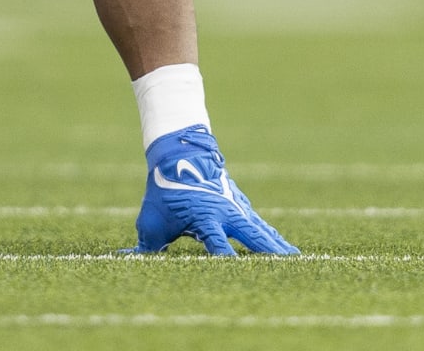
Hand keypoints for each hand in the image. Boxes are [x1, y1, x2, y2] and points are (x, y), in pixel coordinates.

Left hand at [130, 125, 296, 255]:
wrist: (180, 151)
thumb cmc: (164, 188)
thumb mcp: (152, 219)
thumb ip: (147, 244)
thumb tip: (128, 260)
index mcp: (205, 217)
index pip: (216, 244)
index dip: (225, 259)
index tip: (236, 272)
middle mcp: (225, 212)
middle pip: (252, 235)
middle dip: (268, 252)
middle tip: (287, 266)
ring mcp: (235, 206)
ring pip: (261, 229)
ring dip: (276, 245)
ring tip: (296, 260)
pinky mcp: (239, 204)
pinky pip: (259, 224)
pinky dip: (271, 236)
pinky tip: (284, 248)